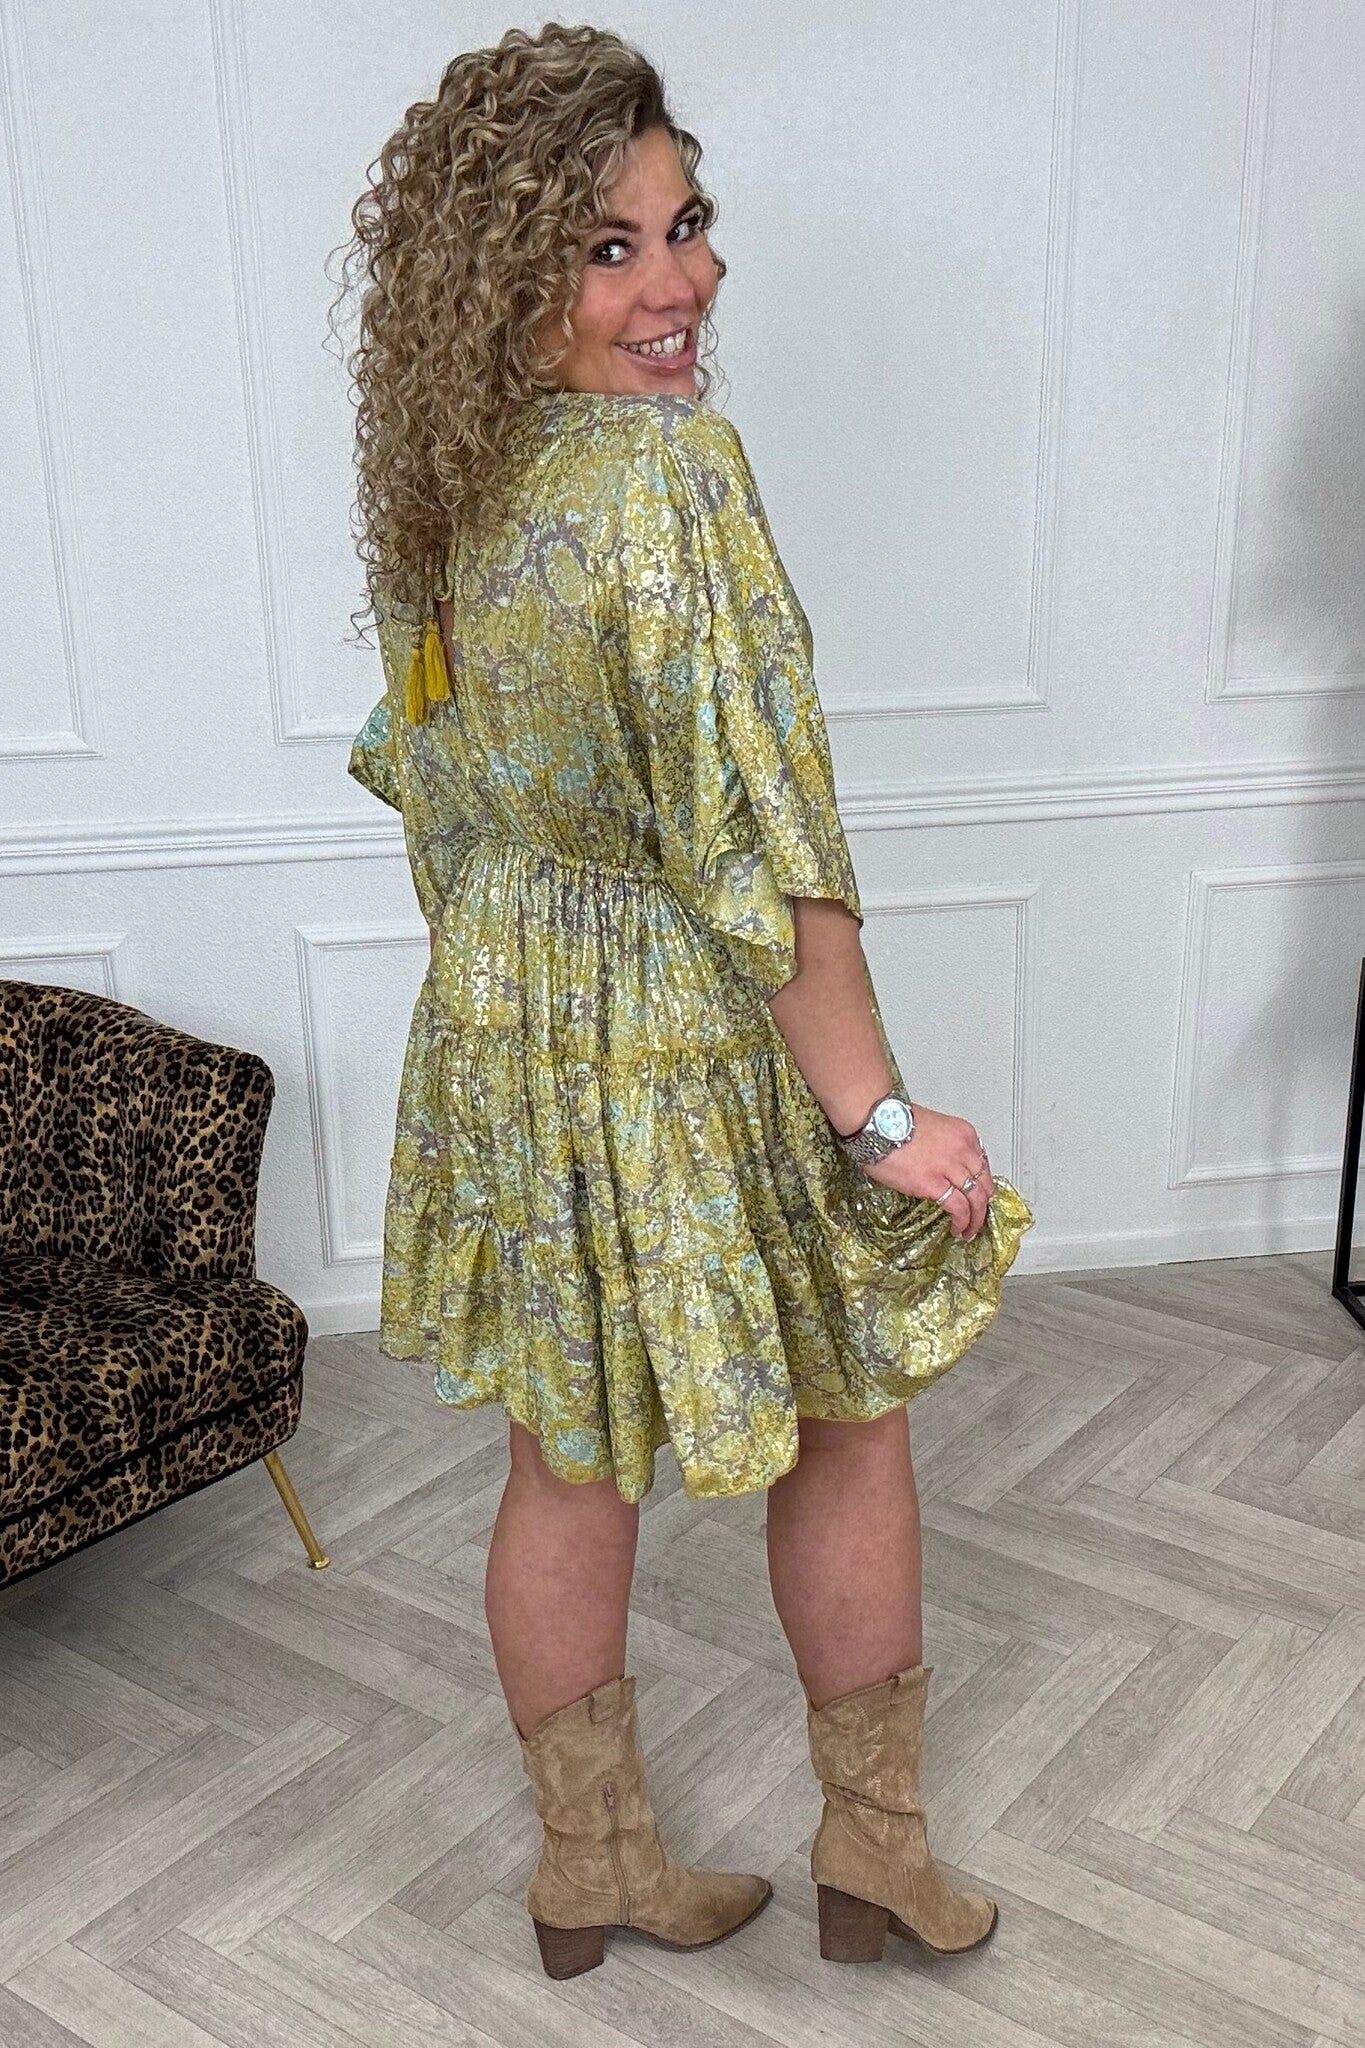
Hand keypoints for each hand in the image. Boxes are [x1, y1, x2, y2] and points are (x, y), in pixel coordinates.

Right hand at [860, 1101, 992, 1241]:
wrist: (875, 1122)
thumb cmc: (893, 1121)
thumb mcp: (932, 1127)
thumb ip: (943, 1146)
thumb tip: (941, 1165)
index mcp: (963, 1134)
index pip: (983, 1165)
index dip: (981, 1185)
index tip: (977, 1195)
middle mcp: (962, 1150)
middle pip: (985, 1184)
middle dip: (983, 1205)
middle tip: (978, 1216)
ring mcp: (949, 1167)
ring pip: (976, 1199)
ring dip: (975, 1218)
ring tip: (969, 1229)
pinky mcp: (933, 1183)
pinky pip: (958, 1208)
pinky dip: (962, 1221)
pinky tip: (957, 1228)